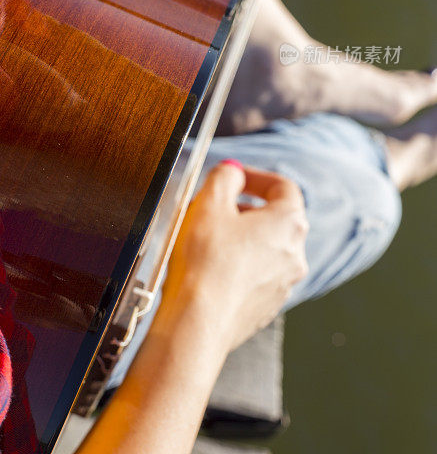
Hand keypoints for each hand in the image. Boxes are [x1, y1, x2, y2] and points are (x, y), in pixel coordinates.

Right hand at [163, 161, 308, 353]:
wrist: (199, 322)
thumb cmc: (207, 261)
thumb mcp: (210, 201)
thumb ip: (225, 176)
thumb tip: (233, 172)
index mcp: (289, 222)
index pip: (284, 187)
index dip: (257, 177)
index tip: (234, 177)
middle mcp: (295, 254)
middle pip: (276, 218)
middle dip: (245, 208)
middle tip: (215, 208)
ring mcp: (283, 284)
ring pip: (266, 249)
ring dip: (241, 238)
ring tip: (207, 239)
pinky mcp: (266, 307)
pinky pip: (256, 277)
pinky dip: (238, 266)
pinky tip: (209, 269)